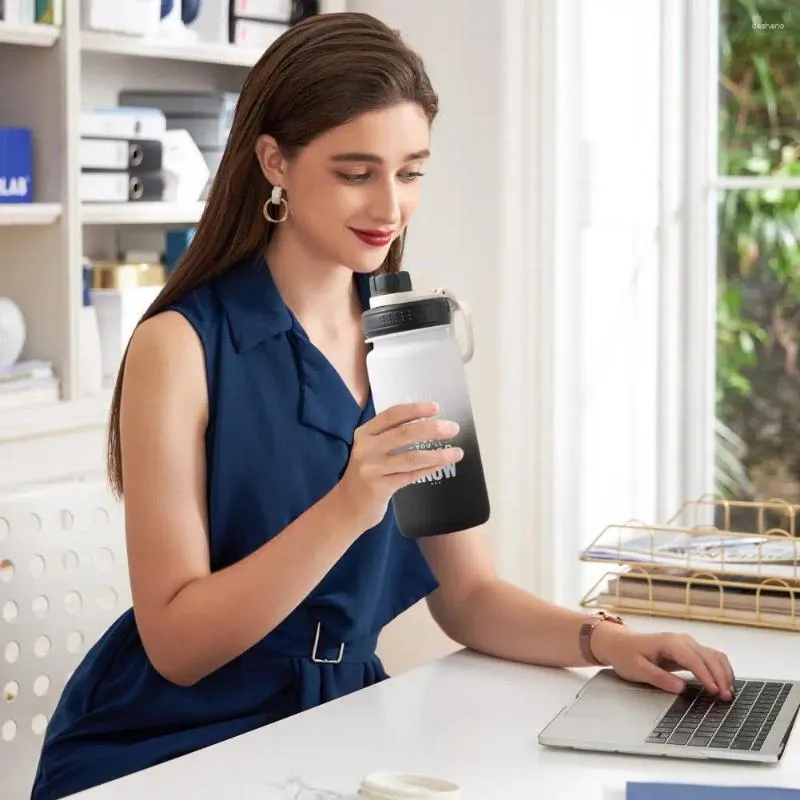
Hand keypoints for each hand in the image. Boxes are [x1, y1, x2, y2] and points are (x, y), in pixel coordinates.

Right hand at [334, 401, 463, 529]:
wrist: (347, 506)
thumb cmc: (366, 473)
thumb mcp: (371, 449)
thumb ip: (390, 435)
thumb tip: (427, 423)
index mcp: (364, 433)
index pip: (392, 415)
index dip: (415, 409)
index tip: (436, 407)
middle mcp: (366, 448)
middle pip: (404, 433)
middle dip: (432, 429)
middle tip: (453, 428)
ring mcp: (372, 469)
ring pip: (411, 457)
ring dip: (438, 454)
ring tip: (457, 452)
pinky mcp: (379, 488)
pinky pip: (410, 476)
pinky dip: (429, 469)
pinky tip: (442, 464)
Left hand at [592, 624, 735, 700]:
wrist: (619, 643)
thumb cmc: (625, 655)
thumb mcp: (637, 669)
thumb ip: (659, 678)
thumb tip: (681, 688)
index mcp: (668, 643)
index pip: (694, 659)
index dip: (707, 676)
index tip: (715, 692)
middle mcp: (681, 640)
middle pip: (709, 656)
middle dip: (720, 677)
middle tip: (726, 698)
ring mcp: (686, 643)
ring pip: (713, 655)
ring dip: (724, 673)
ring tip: (729, 693)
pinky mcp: (688, 649)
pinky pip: (710, 657)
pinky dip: (720, 669)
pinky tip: (724, 683)